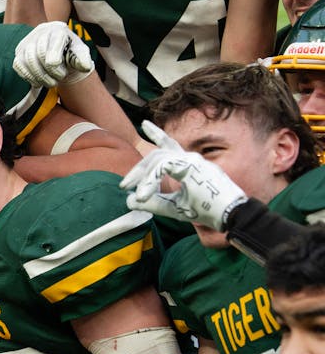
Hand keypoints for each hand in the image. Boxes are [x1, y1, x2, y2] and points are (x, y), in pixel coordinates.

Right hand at [13, 22, 92, 86]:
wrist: (57, 49)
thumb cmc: (69, 51)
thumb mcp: (79, 53)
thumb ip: (83, 59)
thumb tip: (85, 66)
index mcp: (58, 30)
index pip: (53, 47)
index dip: (55, 66)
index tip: (62, 73)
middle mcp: (41, 32)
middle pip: (39, 55)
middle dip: (49, 73)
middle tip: (58, 79)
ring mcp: (28, 42)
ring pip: (28, 61)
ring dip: (39, 77)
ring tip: (50, 82)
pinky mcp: (19, 52)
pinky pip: (19, 65)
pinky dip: (29, 76)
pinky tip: (38, 80)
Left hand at [121, 121, 247, 228]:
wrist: (229, 216)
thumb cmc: (206, 211)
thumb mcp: (173, 207)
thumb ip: (153, 202)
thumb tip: (129, 200)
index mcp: (188, 164)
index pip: (168, 145)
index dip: (154, 137)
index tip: (137, 152)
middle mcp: (191, 158)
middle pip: (158, 153)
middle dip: (138, 169)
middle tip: (124, 185)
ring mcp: (193, 160)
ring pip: (159, 158)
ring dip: (143, 176)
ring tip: (137, 195)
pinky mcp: (193, 166)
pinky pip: (164, 165)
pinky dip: (150, 180)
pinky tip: (142, 194)